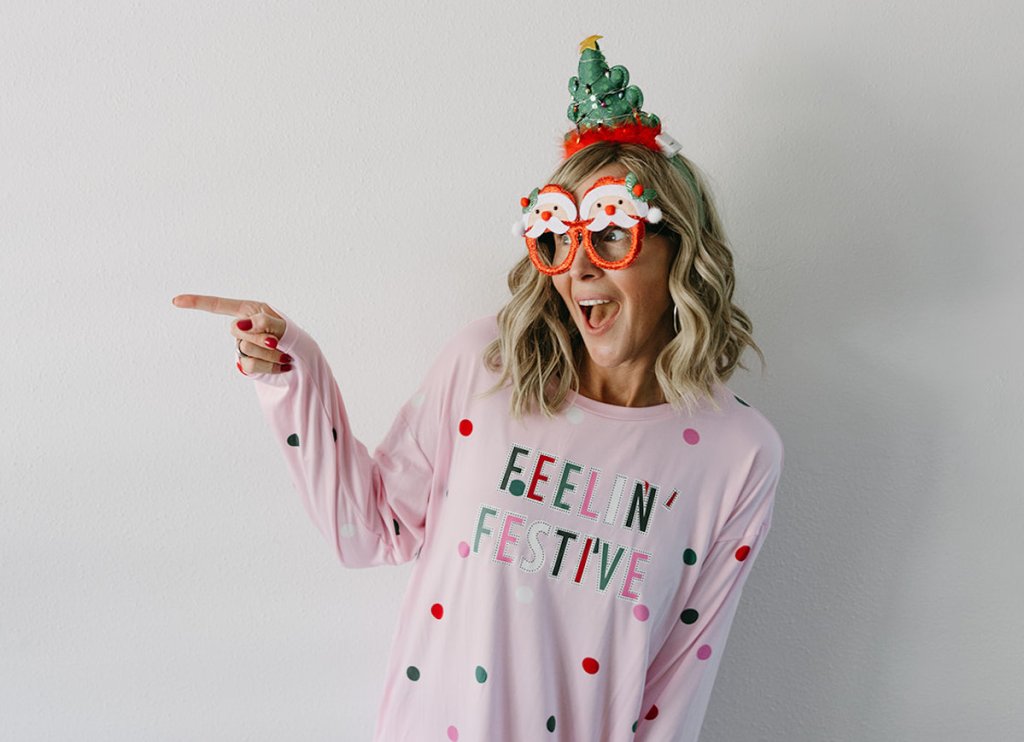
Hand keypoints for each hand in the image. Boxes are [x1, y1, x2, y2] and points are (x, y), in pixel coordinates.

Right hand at [172, 294, 291, 374]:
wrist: (304, 367)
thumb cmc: (297, 341)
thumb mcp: (286, 328)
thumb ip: (266, 322)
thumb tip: (241, 324)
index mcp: (252, 310)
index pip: (220, 305)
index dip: (197, 302)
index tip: (175, 301)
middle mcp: (245, 327)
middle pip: (236, 330)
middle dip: (259, 337)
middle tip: (277, 342)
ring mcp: (243, 346)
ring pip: (245, 349)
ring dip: (269, 353)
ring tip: (283, 355)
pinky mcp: (246, 364)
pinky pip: (249, 364)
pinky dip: (269, 366)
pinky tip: (280, 366)